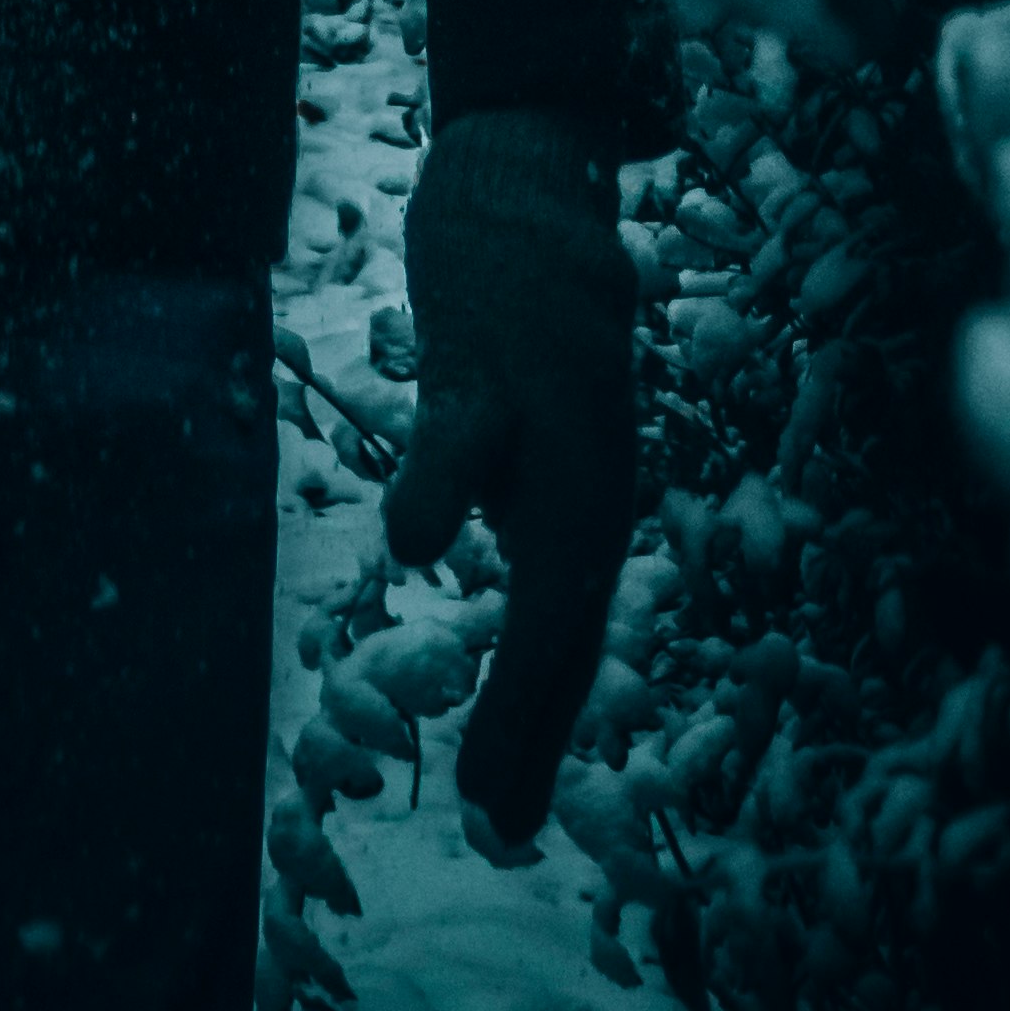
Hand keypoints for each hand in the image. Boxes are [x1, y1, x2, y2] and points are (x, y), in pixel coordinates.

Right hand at [380, 101, 637, 853]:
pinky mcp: (498, 357)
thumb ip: (507, 505)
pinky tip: (417, 541)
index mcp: (588, 499)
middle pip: (572, 622)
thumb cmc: (520, 325)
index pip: (571, 638)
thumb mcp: (526, 431)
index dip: (537, 729)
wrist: (526, 182)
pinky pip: (470, 433)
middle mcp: (592, 472)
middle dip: (535, 730)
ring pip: (553, 553)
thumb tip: (475, 566)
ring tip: (488, 758)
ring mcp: (557, 417)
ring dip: (528, 663)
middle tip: (495, 829)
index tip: (500, 823)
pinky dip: (449, 487)